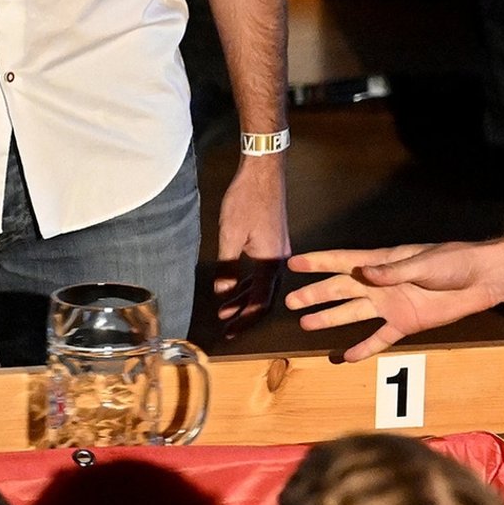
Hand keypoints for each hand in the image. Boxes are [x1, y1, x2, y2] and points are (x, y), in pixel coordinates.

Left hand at [213, 154, 290, 340]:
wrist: (264, 173)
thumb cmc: (247, 201)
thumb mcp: (231, 235)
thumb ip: (228, 267)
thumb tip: (223, 293)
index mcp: (271, 262)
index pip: (260, 301)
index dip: (244, 318)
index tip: (229, 331)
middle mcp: (280, 260)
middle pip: (266, 297)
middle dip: (246, 313)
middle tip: (227, 327)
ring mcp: (279, 252)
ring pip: (264, 285)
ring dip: (246, 299)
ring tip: (226, 311)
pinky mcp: (274, 244)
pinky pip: (263, 273)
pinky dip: (249, 284)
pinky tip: (235, 288)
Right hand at [285, 237, 503, 361]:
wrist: (481, 280)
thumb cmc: (454, 262)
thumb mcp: (424, 263)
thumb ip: (393, 271)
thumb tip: (364, 274)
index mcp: (383, 262)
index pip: (343, 261)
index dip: (318, 262)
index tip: (293, 264)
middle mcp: (381, 284)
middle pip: (341, 289)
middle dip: (316, 294)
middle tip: (291, 301)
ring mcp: (391, 305)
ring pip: (353, 313)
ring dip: (330, 318)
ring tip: (306, 324)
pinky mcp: (405, 323)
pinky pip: (379, 338)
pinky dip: (363, 348)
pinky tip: (345, 357)